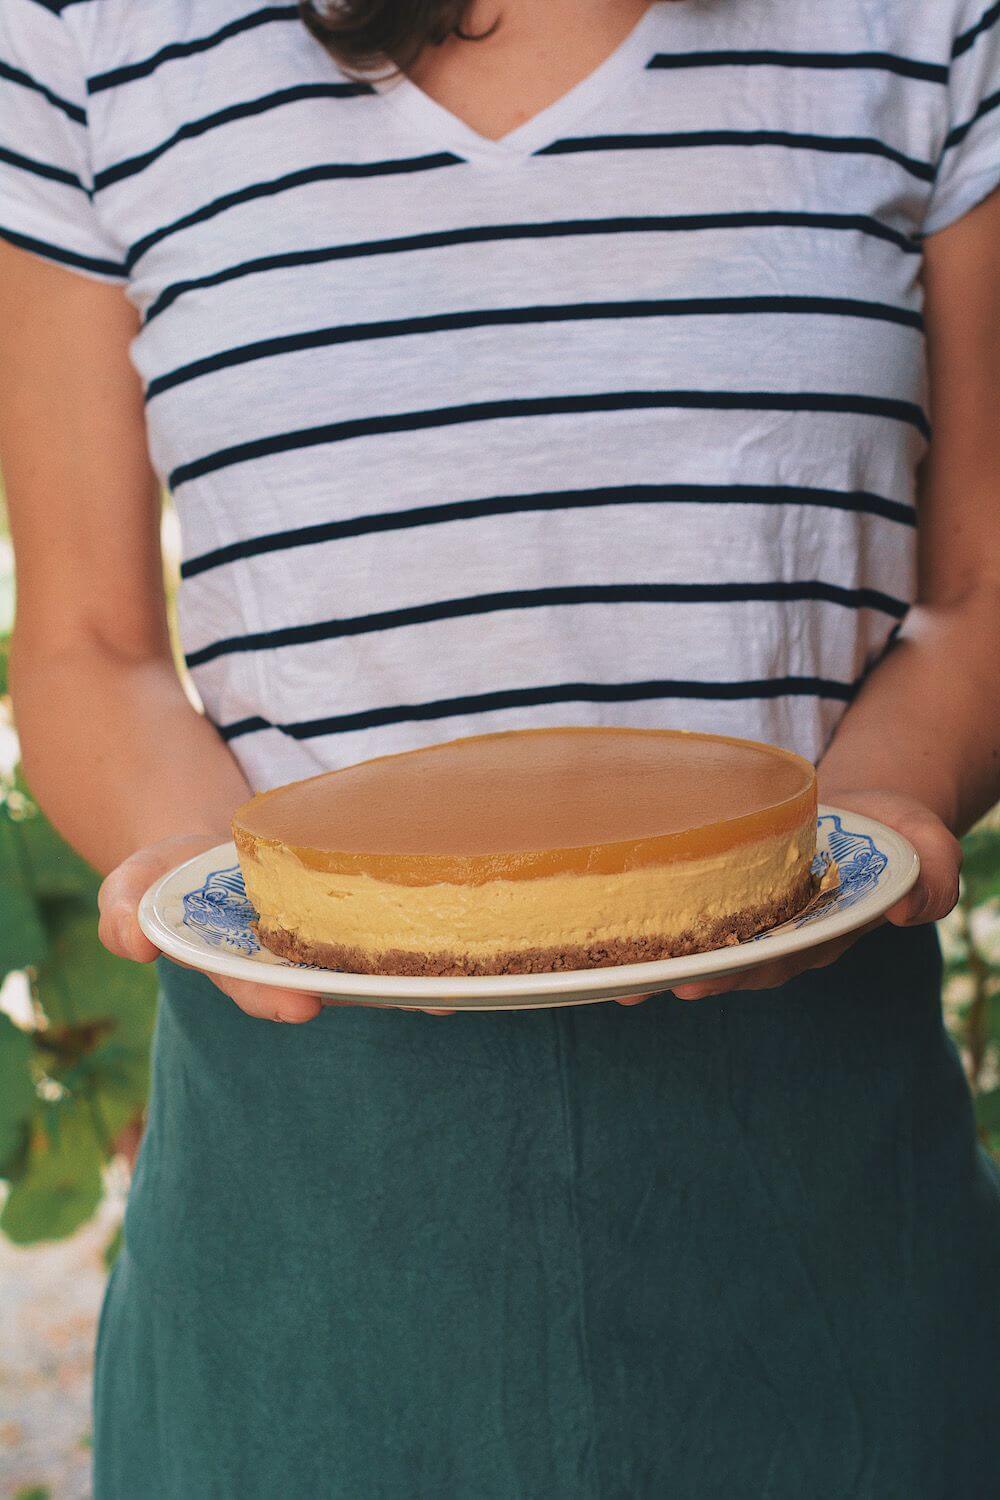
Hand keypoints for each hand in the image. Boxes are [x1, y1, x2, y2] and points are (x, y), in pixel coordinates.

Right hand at [98, 832, 454, 1020]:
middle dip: (380, 991)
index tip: (301, 1004)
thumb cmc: (172, 874)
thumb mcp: (136, 885)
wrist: (210, 843)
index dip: (277, 997)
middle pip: (341, 982)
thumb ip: (124, 911)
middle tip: (426, 999)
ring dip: (424, 969)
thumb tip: (135, 941)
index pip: (261, 989)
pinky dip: (431, 924)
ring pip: (381, 959)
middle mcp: (296, 963)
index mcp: (242, 968)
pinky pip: (396, 919)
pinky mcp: (359, 906)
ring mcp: (333, 938)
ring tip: (467, 974)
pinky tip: (472, 923)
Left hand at [613, 790, 962, 1005]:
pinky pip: (685, 921)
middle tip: (640, 980)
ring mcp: (749, 925)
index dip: (733, 970)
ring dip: (654, 966)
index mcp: (819, 937)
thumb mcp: (925, 848)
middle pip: (725, 966)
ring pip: (698, 952)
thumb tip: (913, 904)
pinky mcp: (724, 900)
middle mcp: (777, 942)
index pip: (774, 961)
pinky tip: (602, 938)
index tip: (696, 978)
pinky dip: (646, 930)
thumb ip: (931, 877)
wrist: (865, 814)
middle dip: (682, 974)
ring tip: (609, 977)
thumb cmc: (894, 834)